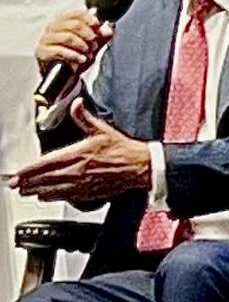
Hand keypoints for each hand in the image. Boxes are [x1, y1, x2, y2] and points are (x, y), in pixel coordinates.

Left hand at [10, 99, 150, 207]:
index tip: (17, 175)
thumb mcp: (102, 129)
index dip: (29, 171)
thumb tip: (76, 104)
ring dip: (38, 191)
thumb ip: (84, 117)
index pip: (46, 164)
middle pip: (46, 179)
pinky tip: (47, 197)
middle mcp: (77, 171)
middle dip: (29, 183)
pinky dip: (54, 197)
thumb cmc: (123, 149)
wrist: (140, 166)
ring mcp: (83, 183)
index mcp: (78, 154)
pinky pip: (67, 196)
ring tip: (26, 192)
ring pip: (54, 190)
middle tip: (15, 185)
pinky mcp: (90, 192)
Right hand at [34, 9, 112, 74]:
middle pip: (74, 24)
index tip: (97, 26)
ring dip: (83, 46)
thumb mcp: (92, 46)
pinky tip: (82, 59)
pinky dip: (74, 55)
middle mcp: (53, 28)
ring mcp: (46, 39)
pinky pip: (59, 50)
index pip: (76, 14)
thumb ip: (101, 37)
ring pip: (68, 37)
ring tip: (89, 54)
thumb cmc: (77, 57)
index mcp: (64, 22)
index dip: (89, 19)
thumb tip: (109, 29)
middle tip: (94, 45)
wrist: (66, 76)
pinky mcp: (42, 52)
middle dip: (89, 35)